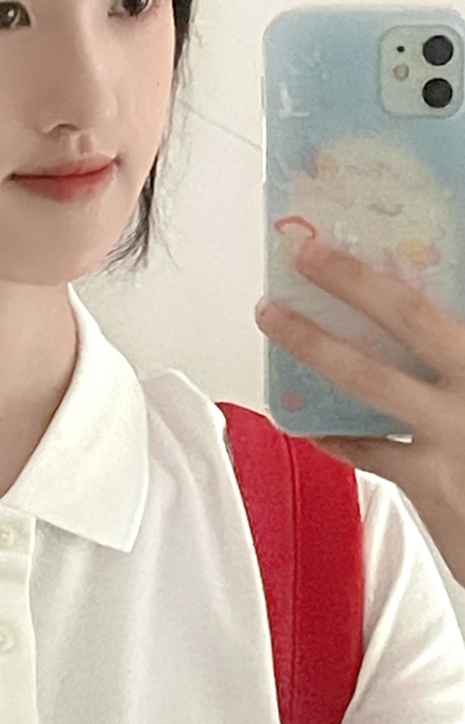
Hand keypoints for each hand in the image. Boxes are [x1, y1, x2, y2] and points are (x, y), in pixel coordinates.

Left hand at [254, 226, 464, 582]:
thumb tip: (422, 331)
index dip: (387, 271)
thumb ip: (449, 357)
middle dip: (354, 281)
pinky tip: (312, 421)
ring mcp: (455, 431)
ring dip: (317, 346)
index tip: (348, 243)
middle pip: (411, 317)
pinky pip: (368, 449)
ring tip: (275, 319)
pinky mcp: (431, 480)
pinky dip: (337, 433)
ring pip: (374, 380)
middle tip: (308, 254)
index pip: (437, 301)